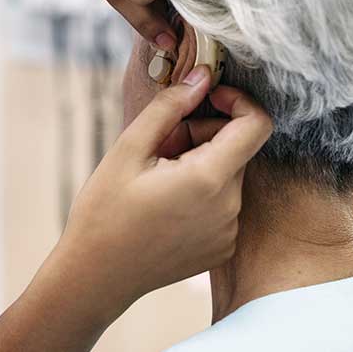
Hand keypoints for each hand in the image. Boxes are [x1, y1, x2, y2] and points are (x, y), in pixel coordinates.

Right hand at [49, 66, 272, 323]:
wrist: (96, 276)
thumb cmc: (104, 212)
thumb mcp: (128, 149)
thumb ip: (170, 107)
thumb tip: (201, 76)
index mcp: (209, 179)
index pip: (256, 124)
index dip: (237, 101)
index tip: (206, 98)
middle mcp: (230, 208)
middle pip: (237, 148)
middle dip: (203, 134)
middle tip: (159, 145)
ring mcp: (228, 232)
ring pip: (228, 175)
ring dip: (200, 163)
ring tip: (156, 177)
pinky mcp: (221, 247)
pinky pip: (223, 203)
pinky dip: (201, 191)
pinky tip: (164, 203)